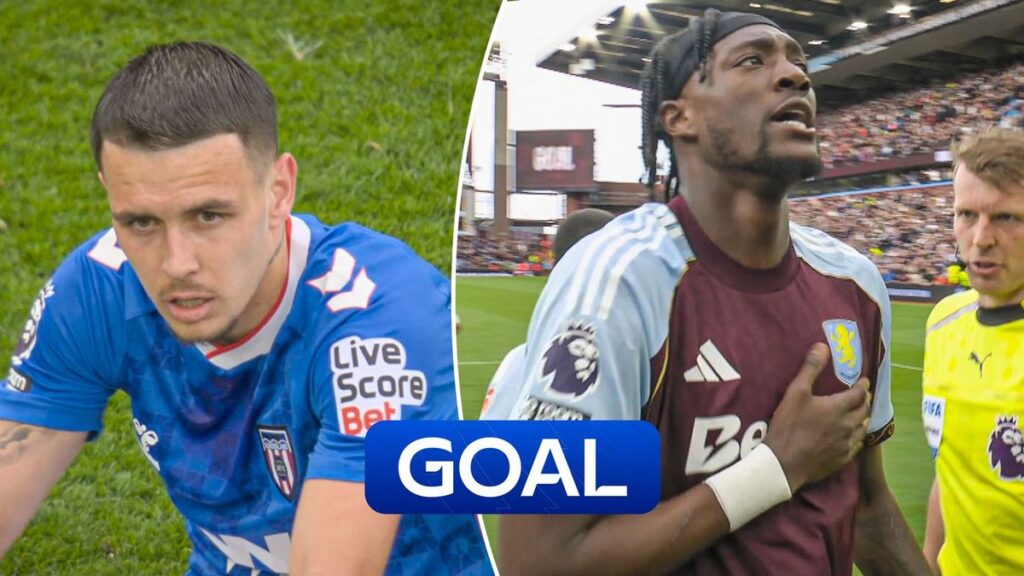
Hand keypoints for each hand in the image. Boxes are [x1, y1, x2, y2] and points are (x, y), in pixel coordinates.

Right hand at [764, 343, 870, 491]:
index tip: (864, 380)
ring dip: (863, 419)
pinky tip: (852, 438)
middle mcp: (848, 425)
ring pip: (863, 429)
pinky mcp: (842, 459)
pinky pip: (856, 446)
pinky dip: (857, 437)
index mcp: (839, 407)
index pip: (859, 393)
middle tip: (862, 395)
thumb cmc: (789, 425)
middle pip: (864, 410)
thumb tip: (822, 346)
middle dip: (865, 400)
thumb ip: (811, 369)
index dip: (863, 385)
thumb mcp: (796, 393)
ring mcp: (846, 444)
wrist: (784, 463)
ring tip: (860, 415)